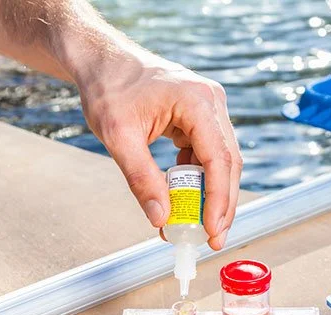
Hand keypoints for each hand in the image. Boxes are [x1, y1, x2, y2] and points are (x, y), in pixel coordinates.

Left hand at [76, 47, 241, 249]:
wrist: (101, 60)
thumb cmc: (108, 88)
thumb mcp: (118, 137)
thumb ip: (141, 179)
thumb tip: (161, 218)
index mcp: (198, 102)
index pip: (219, 159)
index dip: (219, 199)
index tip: (212, 230)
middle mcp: (212, 103)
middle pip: (229, 164)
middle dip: (222, 205)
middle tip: (213, 238)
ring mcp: (210, 110)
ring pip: (222, 162)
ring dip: (212, 195)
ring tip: (199, 226)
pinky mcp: (201, 118)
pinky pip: (208, 155)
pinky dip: (199, 181)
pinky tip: (186, 201)